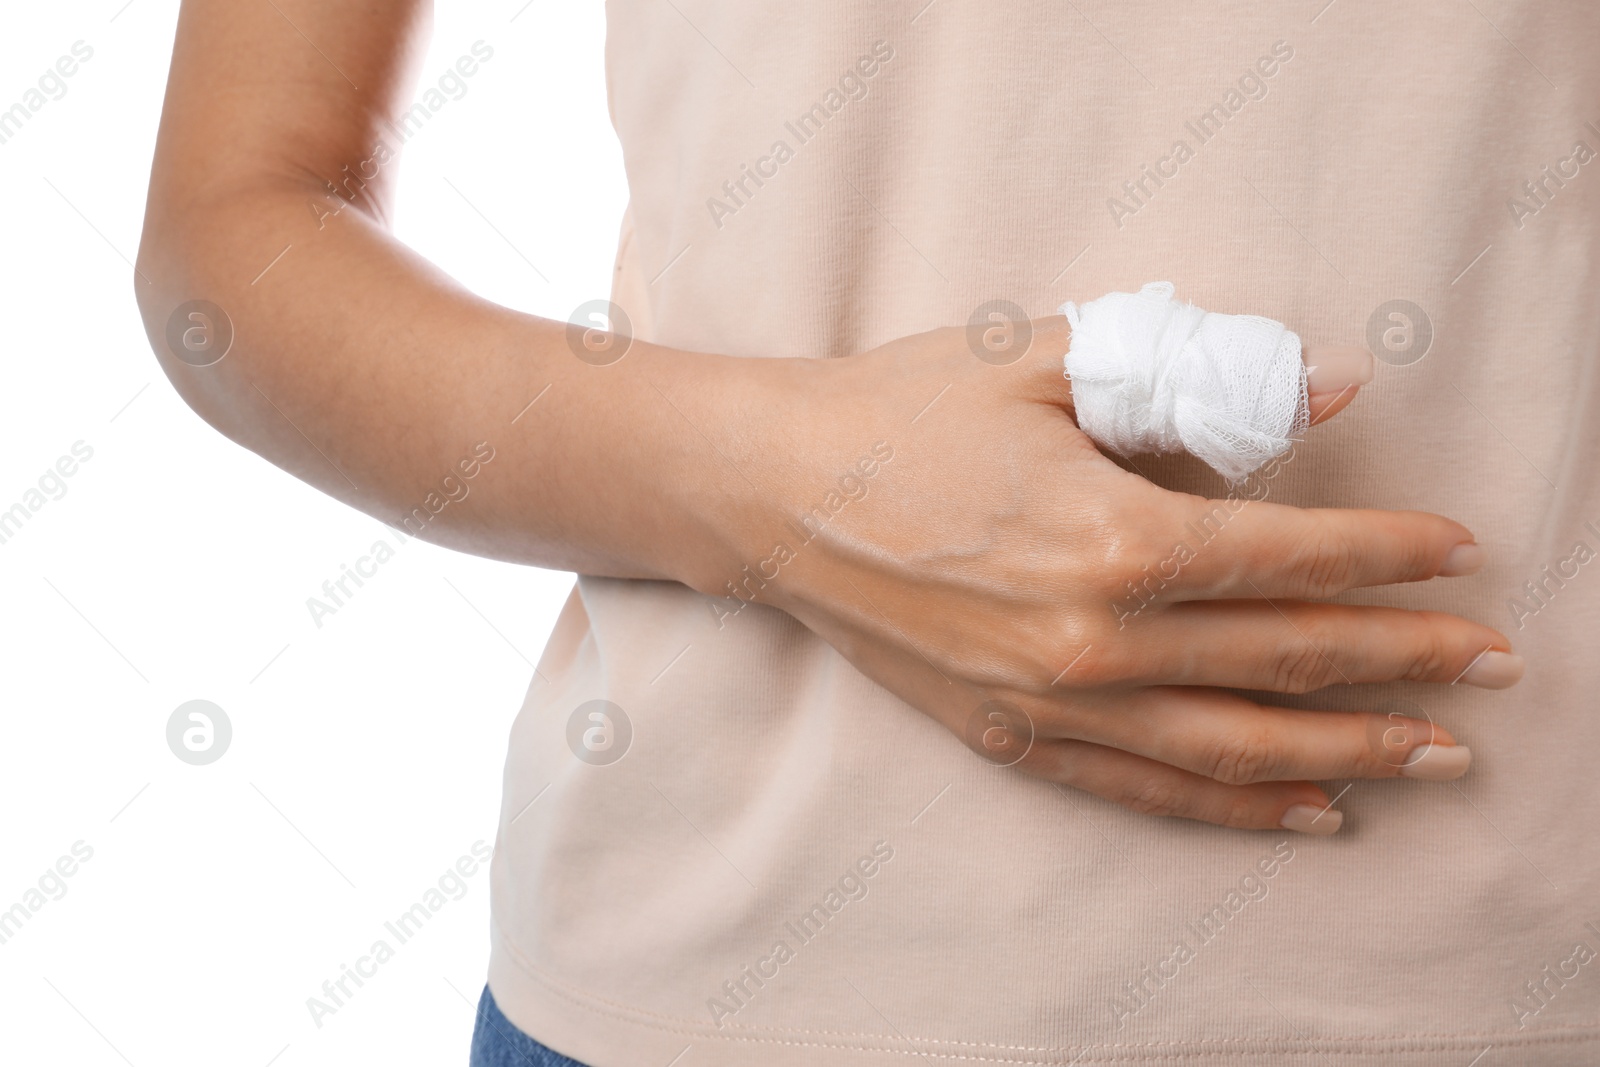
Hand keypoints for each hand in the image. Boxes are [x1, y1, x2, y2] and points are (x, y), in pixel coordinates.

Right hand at [700, 316, 1517, 833]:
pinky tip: (1310, 810)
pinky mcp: (1012, 737)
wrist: (773, 492)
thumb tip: (1329, 385)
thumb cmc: (904, 412)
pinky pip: (1149, 787)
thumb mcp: (1048, 364)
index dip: (1389, 555)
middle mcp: (1096, 639)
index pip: (1293, 556)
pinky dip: (1238, 804)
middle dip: (1404, 660)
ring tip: (1436, 757)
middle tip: (1492, 667)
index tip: (1459, 553)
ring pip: (1237, 742)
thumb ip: (1198, 378)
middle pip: (1287, 658)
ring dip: (1351, 750)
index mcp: (1114, 534)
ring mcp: (1053, 703)